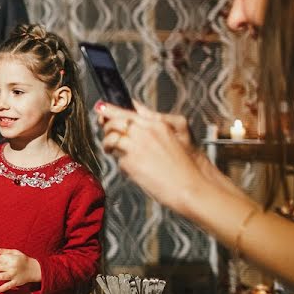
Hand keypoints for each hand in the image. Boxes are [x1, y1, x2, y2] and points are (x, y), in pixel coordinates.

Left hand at [0, 247, 40, 293]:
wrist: (35, 270)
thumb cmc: (24, 260)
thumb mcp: (16, 252)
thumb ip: (6, 251)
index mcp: (12, 259)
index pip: (0, 259)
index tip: (0, 260)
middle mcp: (12, 267)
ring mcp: (13, 276)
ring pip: (0, 276)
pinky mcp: (16, 283)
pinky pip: (7, 286)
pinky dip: (1, 289)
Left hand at [95, 101, 202, 215]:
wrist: (193, 187)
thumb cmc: (188, 163)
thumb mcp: (180, 133)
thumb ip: (156, 119)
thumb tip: (136, 106)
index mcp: (157, 123)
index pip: (126, 110)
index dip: (109, 108)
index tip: (100, 108)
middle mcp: (145, 132)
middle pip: (113, 122)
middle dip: (106, 126)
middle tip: (106, 133)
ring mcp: (136, 147)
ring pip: (110, 138)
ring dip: (108, 144)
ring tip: (111, 150)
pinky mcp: (130, 163)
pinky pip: (118, 158)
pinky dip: (121, 162)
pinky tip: (131, 168)